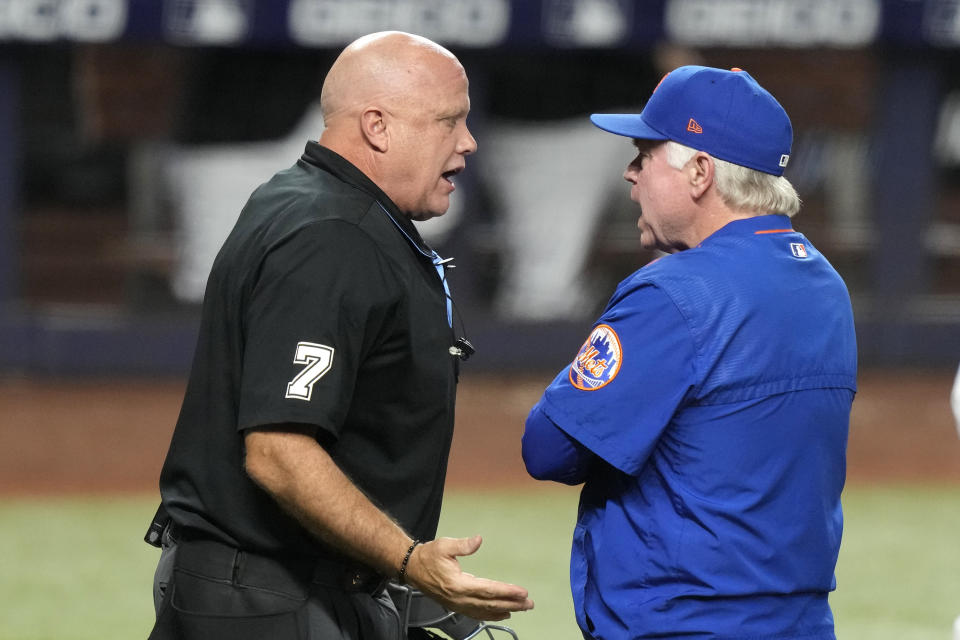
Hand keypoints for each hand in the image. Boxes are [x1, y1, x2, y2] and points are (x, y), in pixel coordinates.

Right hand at [405, 535, 533, 621]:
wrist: (412, 568)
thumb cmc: (428, 556)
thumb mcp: (445, 545)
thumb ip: (463, 545)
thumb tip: (478, 540)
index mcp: (458, 584)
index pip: (488, 590)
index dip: (506, 592)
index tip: (522, 592)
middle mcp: (459, 598)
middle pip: (490, 603)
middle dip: (512, 603)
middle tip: (529, 603)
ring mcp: (458, 604)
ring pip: (485, 610)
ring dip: (505, 609)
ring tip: (522, 608)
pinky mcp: (456, 605)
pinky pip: (477, 613)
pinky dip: (491, 614)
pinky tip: (503, 613)